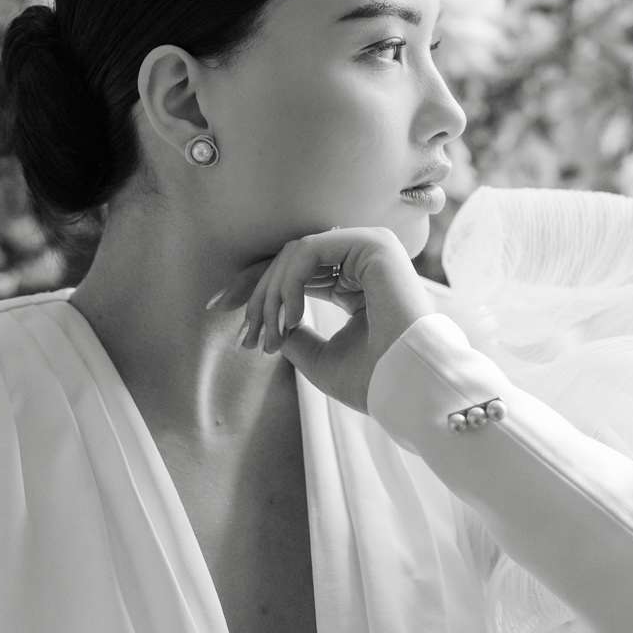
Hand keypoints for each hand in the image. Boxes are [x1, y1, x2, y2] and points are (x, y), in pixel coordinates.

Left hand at [210, 224, 434, 414]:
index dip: (257, 294)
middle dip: (258, 298)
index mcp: (356, 283)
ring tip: (271, 334)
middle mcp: (363, 260)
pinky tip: (290, 317)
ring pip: (294, 255)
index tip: (223, 317)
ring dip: (271, 295)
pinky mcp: (373, 243)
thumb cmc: (373, 380)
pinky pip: (308, 251)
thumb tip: (272, 325)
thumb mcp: (319, 358)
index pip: (296, 276)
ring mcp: (370, 247)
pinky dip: (289, 283)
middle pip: (289, 263)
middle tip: (247, 338)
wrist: (409, 388)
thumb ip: (294, 335)